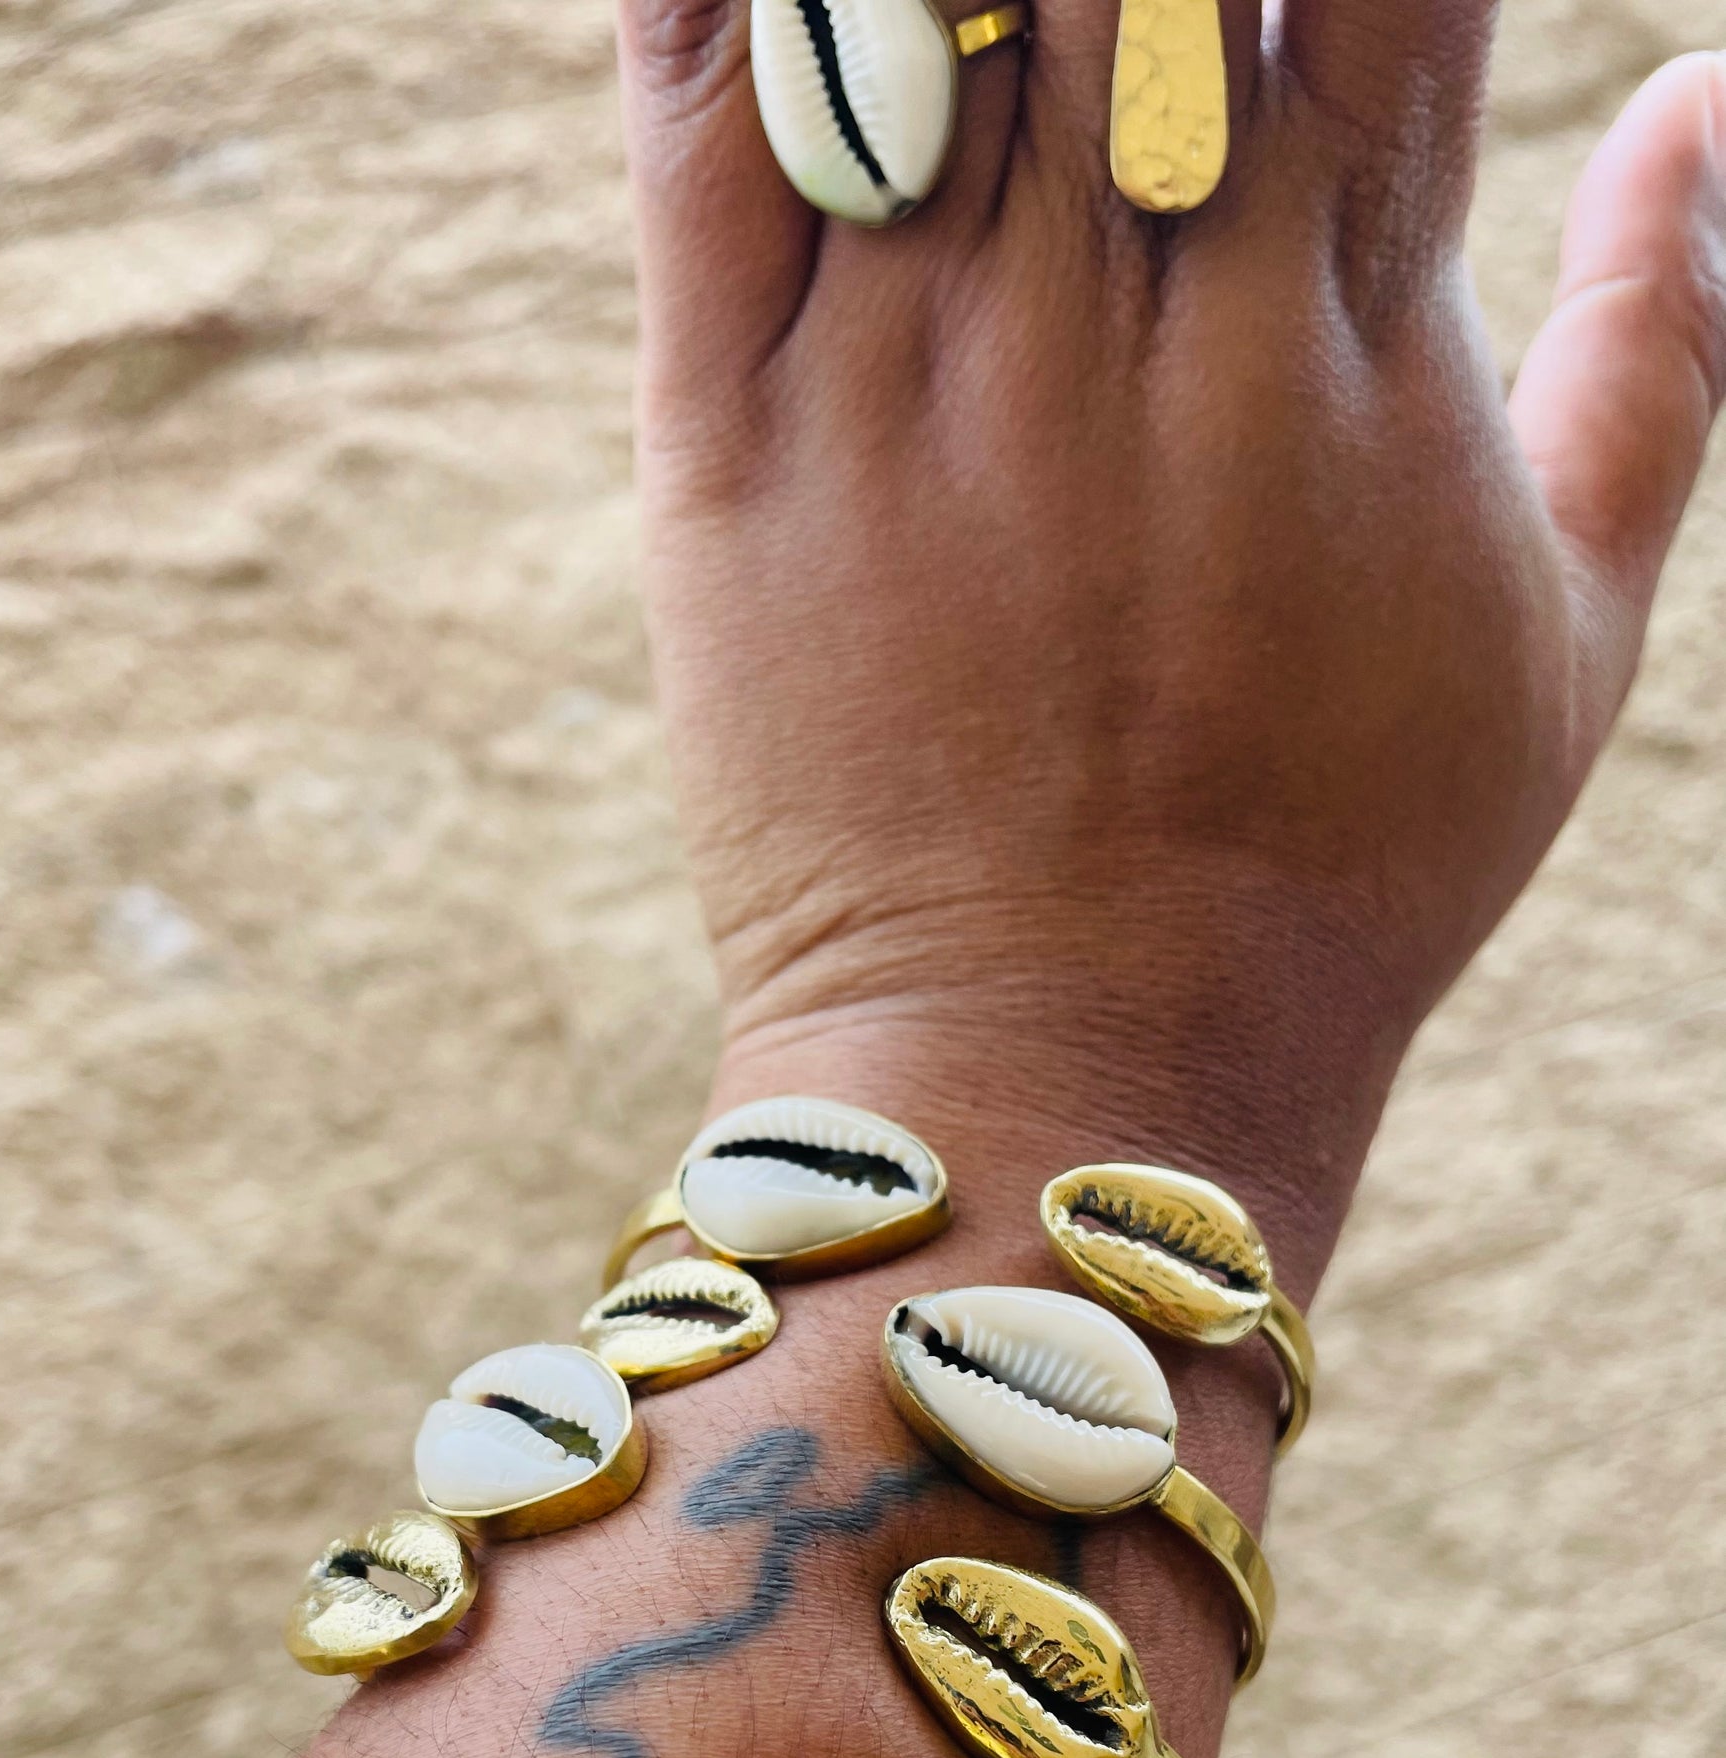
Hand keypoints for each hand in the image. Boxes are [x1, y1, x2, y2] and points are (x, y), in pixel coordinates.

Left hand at [619, 7, 1725, 1247]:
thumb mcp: (1564, 627)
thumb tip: (1713, 86)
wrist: (1072, 1076)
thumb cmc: (1341, 879)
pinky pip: (707, 119)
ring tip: (966, 11)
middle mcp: (1134, 307)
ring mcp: (922, 366)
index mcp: (1356, 315)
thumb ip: (1656, 343)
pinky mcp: (735, 440)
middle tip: (1110, 19)